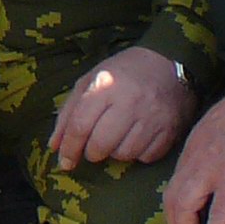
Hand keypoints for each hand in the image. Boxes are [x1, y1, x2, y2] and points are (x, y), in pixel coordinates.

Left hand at [49, 45, 195, 169]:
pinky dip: (138, 153)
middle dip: (92, 152)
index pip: (80, 126)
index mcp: (105, 85)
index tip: (65, 161)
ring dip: (115, 152)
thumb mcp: (90, 81)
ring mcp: (152, 116)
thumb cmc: (123, 72)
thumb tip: (55, 147)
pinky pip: (146, 157)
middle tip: (94, 146)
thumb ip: (69, 113)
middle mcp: (129, 101)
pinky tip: (137, 138)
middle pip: (100, 145)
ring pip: (123, 154)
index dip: (69, 148)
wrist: (169, 62)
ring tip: (118, 137)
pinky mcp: (169, 129)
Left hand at [162, 67, 224, 223]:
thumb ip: (219, 142)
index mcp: (195, 144)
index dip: (175, 203)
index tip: (184, 217)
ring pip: (186, 207)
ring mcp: (212, 168)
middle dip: (176, 222)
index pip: (175, 180)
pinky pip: (218, 214)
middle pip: (173, 197)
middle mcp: (196, 157)